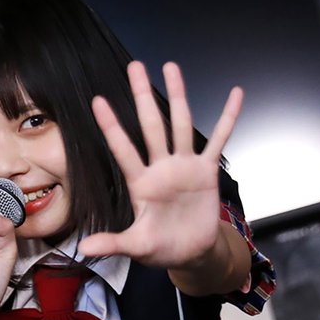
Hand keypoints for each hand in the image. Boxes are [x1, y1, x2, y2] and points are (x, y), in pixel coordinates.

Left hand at [81, 61, 241, 269]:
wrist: (191, 253)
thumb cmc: (161, 247)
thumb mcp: (136, 246)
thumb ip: (112, 243)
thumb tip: (84, 249)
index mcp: (141, 183)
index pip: (123, 149)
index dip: (112, 126)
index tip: (98, 101)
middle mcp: (161, 167)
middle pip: (151, 125)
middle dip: (142, 96)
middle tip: (134, 66)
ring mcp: (185, 166)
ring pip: (181, 124)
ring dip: (178, 96)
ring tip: (171, 67)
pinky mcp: (207, 171)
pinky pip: (219, 139)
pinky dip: (228, 117)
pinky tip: (235, 94)